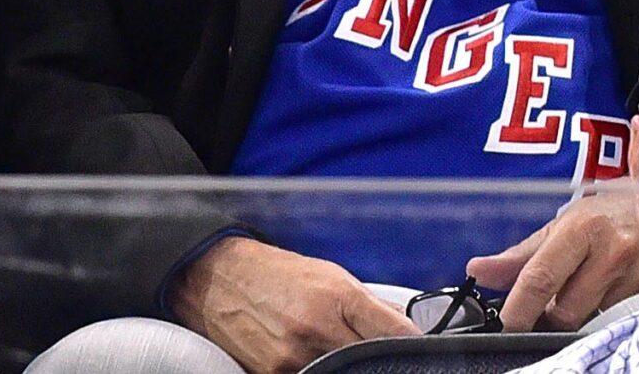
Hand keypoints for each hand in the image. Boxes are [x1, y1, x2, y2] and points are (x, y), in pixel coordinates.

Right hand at [169, 236, 412, 373]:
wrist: (220, 279)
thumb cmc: (280, 274)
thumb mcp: (331, 276)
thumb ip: (369, 305)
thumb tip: (404, 327)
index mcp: (337, 298)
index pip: (392, 332)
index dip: (411, 343)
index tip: (418, 346)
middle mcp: (316, 329)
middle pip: (369, 359)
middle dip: (379, 357)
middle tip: (378, 351)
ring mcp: (293, 358)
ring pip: (342, 370)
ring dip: (348, 364)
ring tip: (335, 345)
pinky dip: (319, 369)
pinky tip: (316, 358)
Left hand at [467, 189, 638, 331]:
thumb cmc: (607, 214)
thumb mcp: (563, 225)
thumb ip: (520, 255)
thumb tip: (478, 272)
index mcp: (582, 228)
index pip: (540, 280)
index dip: (517, 310)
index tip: (505, 325)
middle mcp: (613, 250)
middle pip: (564, 312)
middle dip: (550, 314)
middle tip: (552, 300)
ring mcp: (637, 274)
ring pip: (589, 319)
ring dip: (578, 313)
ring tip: (585, 287)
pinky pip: (613, 320)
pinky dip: (602, 313)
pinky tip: (607, 292)